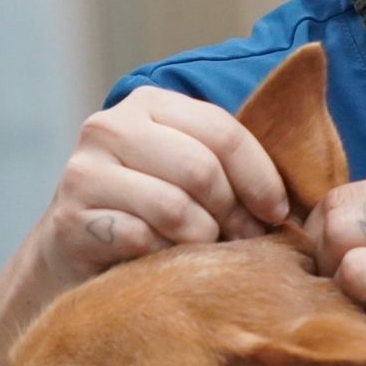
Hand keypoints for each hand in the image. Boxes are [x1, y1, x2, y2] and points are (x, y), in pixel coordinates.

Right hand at [33, 86, 288, 291]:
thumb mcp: (189, 172)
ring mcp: (84, 171)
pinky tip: (161, 262)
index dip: (260, 176)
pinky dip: (162, 258)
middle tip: (244, 242)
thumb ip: (228, 162)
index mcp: (149, 104)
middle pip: (201, 169)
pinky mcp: (68, 219)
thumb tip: (296, 192)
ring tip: (204, 254)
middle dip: (233, 214)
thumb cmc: (150, 212)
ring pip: (174, 207)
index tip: (277, 212)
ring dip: (201, 241)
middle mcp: (110, 126)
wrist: (74, 254)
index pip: (222, 131)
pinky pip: (140, 240)